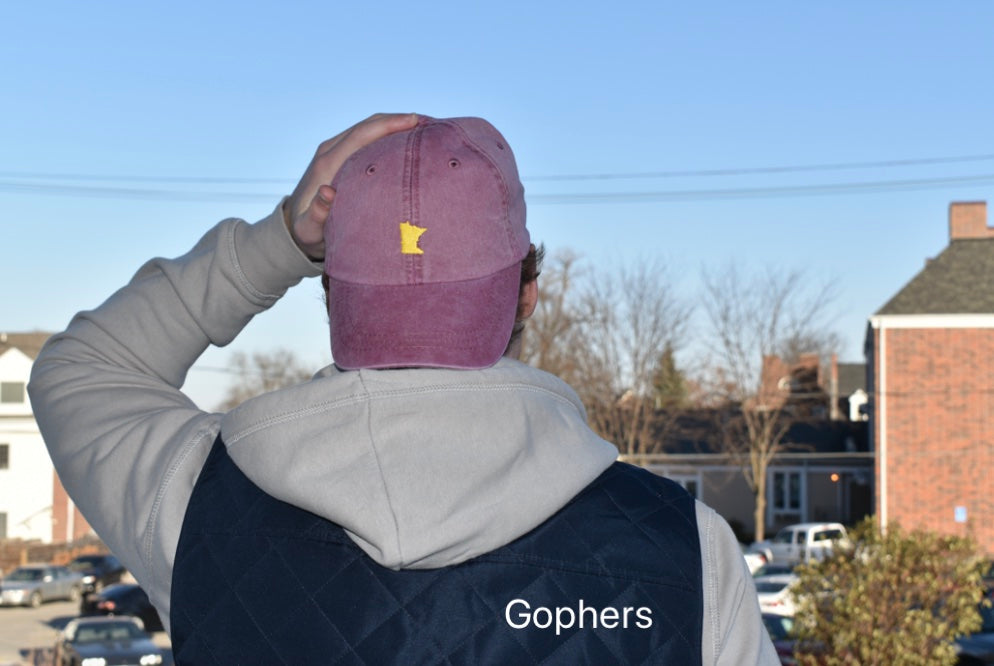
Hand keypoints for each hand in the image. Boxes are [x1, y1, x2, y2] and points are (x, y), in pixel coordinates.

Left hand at [285, 113, 419, 259]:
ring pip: (367, 128)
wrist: (292, 228)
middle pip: (367, 125)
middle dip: (397, 119)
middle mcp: (330, 151)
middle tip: (429, 122)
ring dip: (393, 124)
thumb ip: (318, 214)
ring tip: (423, 128)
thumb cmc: (307, 233)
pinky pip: (365, 138)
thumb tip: (327, 193)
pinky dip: (386, 133)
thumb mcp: (310, 229)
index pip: (361, 135)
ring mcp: (334, 151)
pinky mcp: (339, 155)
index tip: (415, 121)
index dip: (389, 125)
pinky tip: (405, 140)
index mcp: (327, 165)